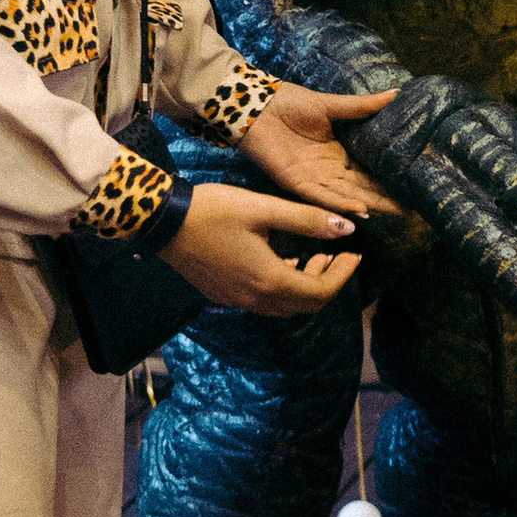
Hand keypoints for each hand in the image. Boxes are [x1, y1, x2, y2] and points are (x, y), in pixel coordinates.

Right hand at [168, 180, 363, 313]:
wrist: (162, 223)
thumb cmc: (213, 210)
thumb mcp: (263, 209)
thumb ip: (307, 220)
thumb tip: (347, 228)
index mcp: (269, 280)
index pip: (321, 292)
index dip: (343, 274)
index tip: (354, 253)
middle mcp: (255, 300)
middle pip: (306, 306)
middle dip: (328, 282)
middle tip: (336, 254)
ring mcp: (237, 301)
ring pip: (285, 307)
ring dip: (305, 286)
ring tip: (313, 256)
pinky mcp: (223, 296)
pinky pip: (264, 303)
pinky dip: (283, 289)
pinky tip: (282, 263)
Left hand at [234, 85, 402, 224]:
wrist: (255, 105)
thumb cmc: (288, 102)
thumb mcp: (331, 105)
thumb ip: (362, 106)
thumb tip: (396, 94)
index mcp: (338, 153)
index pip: (368, 173)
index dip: (389, 181)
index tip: (414, 189)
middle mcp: (328, 170)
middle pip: (362, 189)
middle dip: (386, 200)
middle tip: (413, 210)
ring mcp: (313, 178)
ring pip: (346, 197)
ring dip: (369, 205)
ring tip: (395, 212)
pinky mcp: (296, 182)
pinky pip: (321, 196)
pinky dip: (340, 203)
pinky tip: (360, 209)